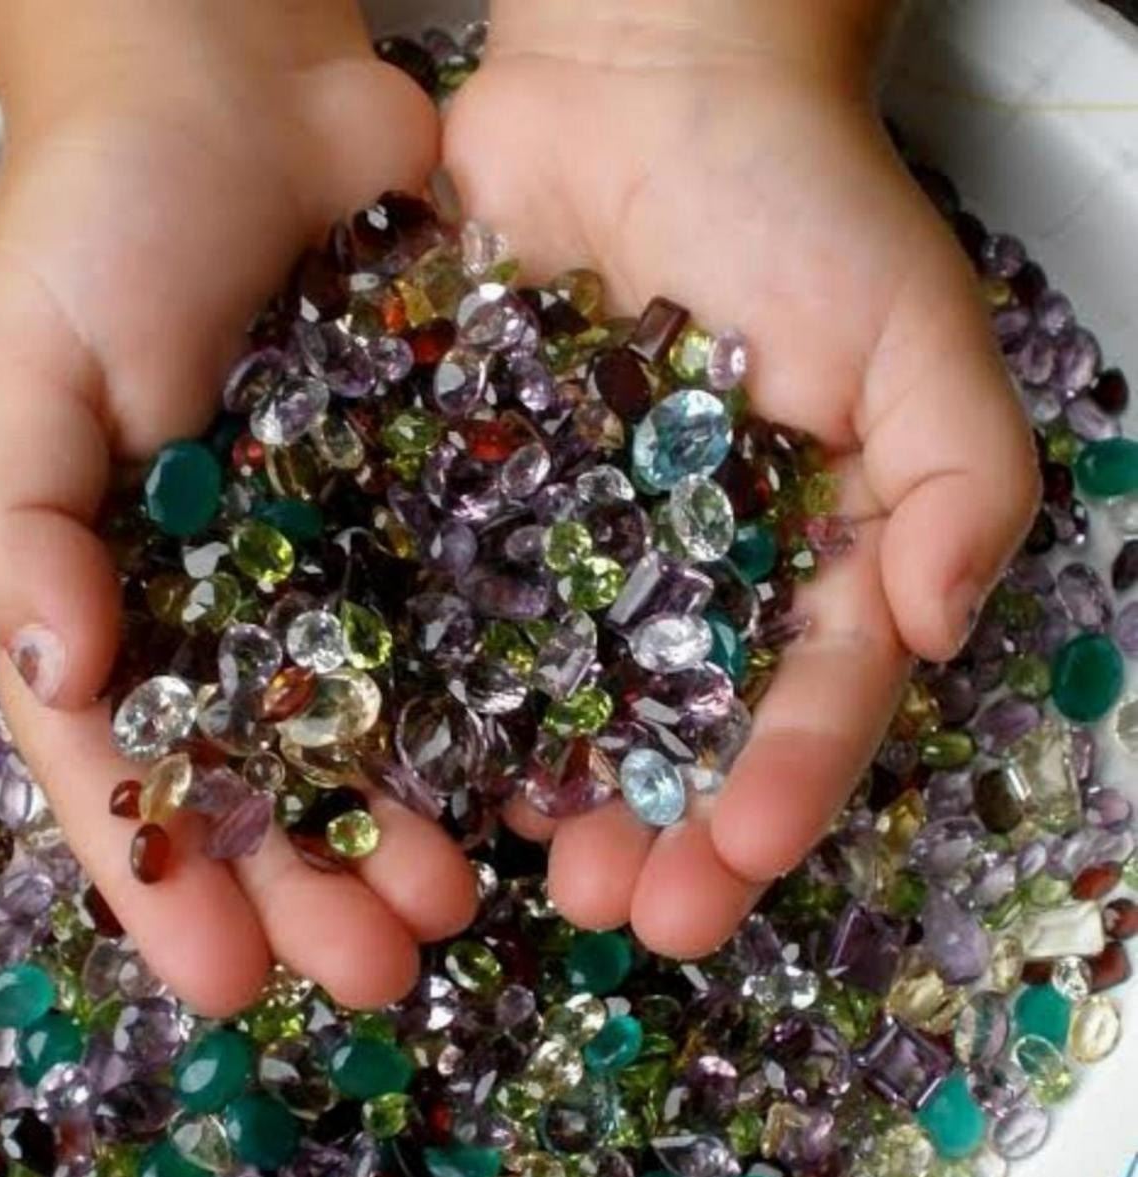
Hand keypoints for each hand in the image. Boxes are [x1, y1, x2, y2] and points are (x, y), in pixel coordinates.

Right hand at [0, 3, 476, 1015]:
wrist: (243, 86)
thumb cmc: (102, 218)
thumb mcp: (18, 368)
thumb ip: (16, 527)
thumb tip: (64, 675)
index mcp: (116, 589)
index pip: (132, 770)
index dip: (169, 881)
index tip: (225, 977)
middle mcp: (236, 596)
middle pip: (275, 773)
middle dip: (317, 879)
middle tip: (385, 963)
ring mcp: (345, 554)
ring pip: (386, 721)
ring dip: (416, 817)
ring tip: (462, 898)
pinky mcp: (440, 497)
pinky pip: (474, 616)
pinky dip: (501, 699)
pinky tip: (539, 775)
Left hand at [444, 0, 1037, 954]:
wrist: (644, 82)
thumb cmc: (799, 202)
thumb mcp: (919, 333)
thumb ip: (961, 480)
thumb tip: (942, 627)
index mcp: (794, 558)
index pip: (799, 700)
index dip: (777, 788)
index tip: (738, 865)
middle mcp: (675, 573)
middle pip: (664, 728)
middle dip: (649, 828)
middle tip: (614, 906)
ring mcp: (563, 539)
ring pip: (548, 689)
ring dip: (530, 784)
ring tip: (509, 864)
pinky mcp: (465, 488)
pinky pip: (443, 590)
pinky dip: (425, 668)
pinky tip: (402, 743)